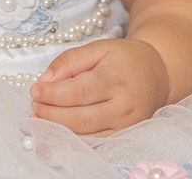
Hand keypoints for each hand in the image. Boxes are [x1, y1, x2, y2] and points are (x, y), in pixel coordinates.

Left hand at [29, 38, 169, 135]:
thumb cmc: (125, 59)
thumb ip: (70, 61)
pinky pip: (94, 143)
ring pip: (86, 135)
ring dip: (57, 128)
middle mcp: (124, 106)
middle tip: (34, 104)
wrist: (158, 73)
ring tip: (40, 115)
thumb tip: (45, 80)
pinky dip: (72, 139)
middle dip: (51, 114)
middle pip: (80, 118)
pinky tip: (56, 129)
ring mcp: (127, 126)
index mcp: (117, 79)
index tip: (35, 89)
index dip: (53, 94)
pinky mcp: (125, 136)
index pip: (79, 91)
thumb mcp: (98, 48)